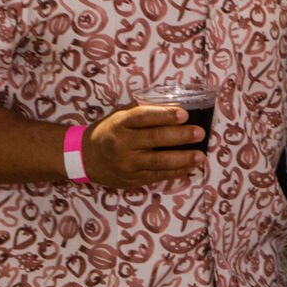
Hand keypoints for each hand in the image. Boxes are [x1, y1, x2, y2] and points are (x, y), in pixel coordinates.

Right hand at [81, 105, 204, 188]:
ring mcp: (127, 164)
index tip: (184, 113)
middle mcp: (123, 144)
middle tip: (200, 132)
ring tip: (200, 155)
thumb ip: (144, 110)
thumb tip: (176, 106)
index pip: (144, 117)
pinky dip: (176, 172)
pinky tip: (189, 167)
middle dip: (180, 136)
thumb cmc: (110, 131)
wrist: (86, 158)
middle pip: (155, 139)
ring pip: (158, 162)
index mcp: (120, 123)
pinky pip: (157, 176)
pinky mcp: (132, 179)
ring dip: (183, 159)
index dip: (165, 115)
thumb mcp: (120, 116)